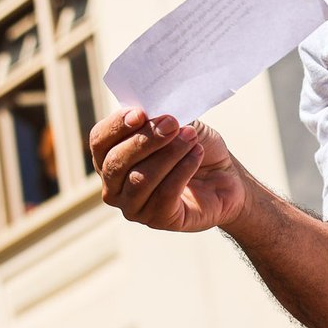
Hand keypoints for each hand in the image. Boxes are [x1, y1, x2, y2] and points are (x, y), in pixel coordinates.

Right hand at [92, 106, 246, 231]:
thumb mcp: (180, 124)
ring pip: (139, 179)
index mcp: (111, 157)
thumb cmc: (196, 148)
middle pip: (116, 162)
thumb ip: (161, 118)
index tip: (140, 113)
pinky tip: (196, 155)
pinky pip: (164, 194)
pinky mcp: (158, 219)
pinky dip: (182, 170)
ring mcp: (133, 206)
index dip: (116, 126)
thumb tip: (153, 108)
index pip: (99, 141)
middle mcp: (114, 186)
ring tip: (191, 138)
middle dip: (145, 139)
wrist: (227, 177)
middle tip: (173, 124)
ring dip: (168, 154)